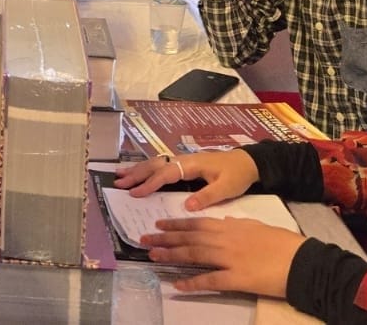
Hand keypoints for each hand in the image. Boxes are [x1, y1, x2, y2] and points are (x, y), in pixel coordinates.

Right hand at [115, 149, 257, 209]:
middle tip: (118, 183)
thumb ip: (207, 196)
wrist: (248, 162)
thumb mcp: (227, 188)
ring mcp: (182, 161)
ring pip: (155, 163)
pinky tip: (137, 174)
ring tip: (119, 176)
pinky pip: (161, 166)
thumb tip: (187, 206)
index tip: (136, 193)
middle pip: (155, 165)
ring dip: (137, 170)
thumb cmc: (237, 175)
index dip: (150, 183)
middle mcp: (183, 160)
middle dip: (136, 174)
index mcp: (192, 164)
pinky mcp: (184, 165)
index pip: (166, 173)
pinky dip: (146, 169)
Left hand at [140, 217, 306, 297]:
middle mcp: (226, 239)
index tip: (158, 225)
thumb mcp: (259, 227)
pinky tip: (177, 285)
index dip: (176, 224)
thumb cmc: (284, 243)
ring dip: (172, 255)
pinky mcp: (237, 278)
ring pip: (195, 255)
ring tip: (153, 256)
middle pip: (190, 238)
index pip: (197, 223)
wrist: (303, 261)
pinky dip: (192, 283)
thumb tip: (225, 220)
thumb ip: (240, 223)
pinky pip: (210, 280)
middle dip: (166, 239)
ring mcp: (230, 259)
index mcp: (232, 226)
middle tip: (144, 240)